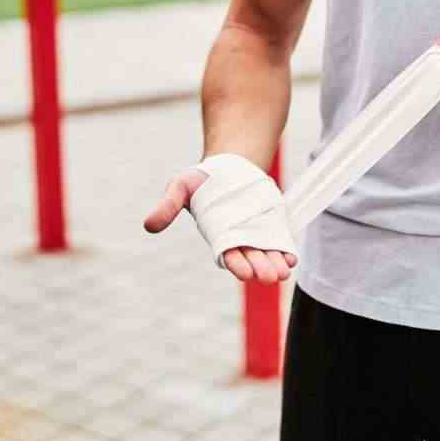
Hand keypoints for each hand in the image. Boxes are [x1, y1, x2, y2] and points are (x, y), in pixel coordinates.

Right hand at [143, 168, 296, 283]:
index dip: (236, 264)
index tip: (243, 271)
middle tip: (270, 276)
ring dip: (276, 263)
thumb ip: (167, 206)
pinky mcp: (272, 225)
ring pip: (267, 254)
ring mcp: (257, 234)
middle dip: (260, 267)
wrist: (229, 164)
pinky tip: (291, 257)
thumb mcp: (181, 187)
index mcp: (217, 237)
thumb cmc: (201, 180)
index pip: (227, 256)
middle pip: (251, 259)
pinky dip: (286, 251)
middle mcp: (238, 240)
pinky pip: (280, 242)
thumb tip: (148, 225)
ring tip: (283, 270)